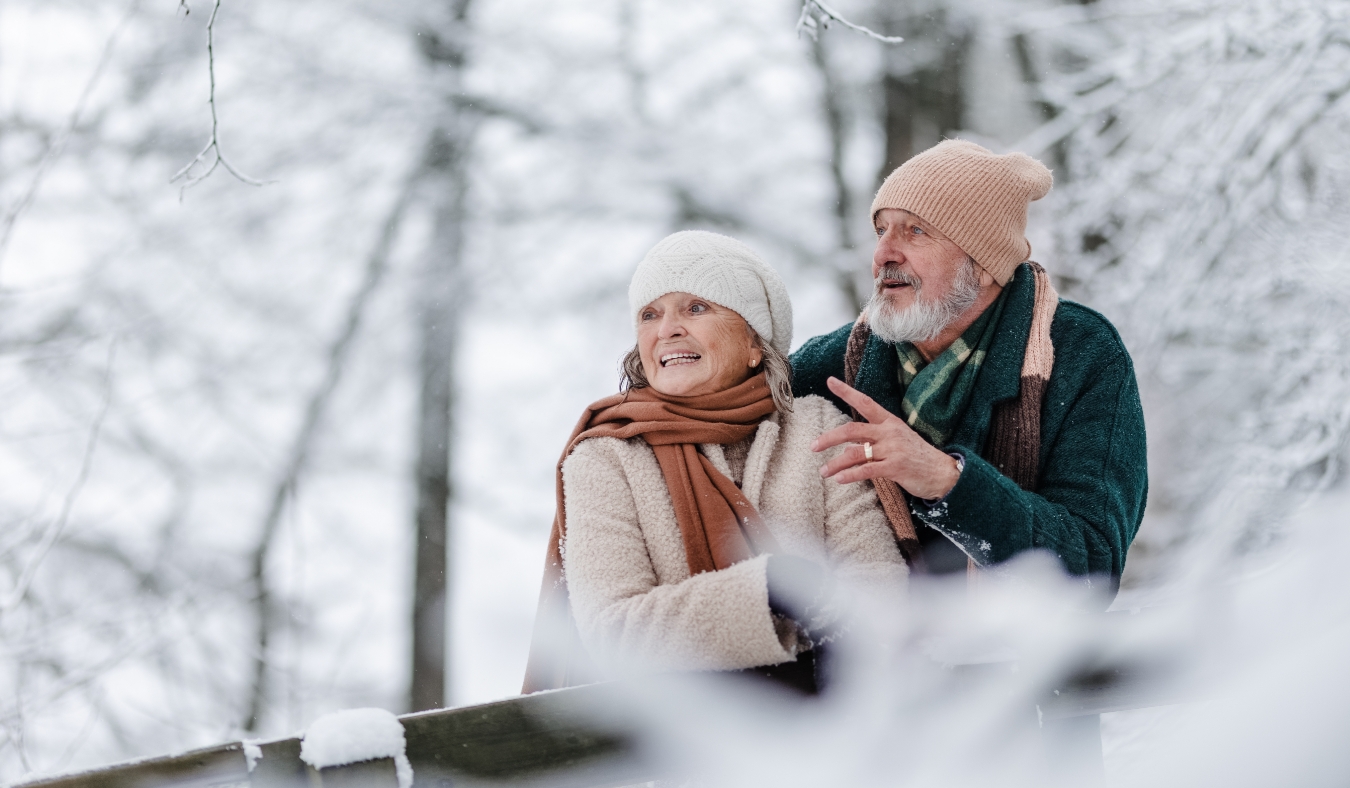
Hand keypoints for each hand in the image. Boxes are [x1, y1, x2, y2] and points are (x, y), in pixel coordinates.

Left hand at [811, 376, 960, 500]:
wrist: (943, 472)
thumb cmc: (917, 457)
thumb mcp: (896, 441)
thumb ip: (873, 440)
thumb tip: (847, 447)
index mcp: (889, 421)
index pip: (865, 402)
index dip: (846, 392)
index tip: (830, 381)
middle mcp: (889, 432)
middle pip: (852, 429)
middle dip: (829, 437)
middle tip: (813, 446)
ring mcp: (893, 449)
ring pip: (856, 453)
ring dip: (836, 463)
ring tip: (823, 471)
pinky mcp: (896, 467)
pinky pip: (867, 470)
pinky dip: (851, 475)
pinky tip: (840, 479)